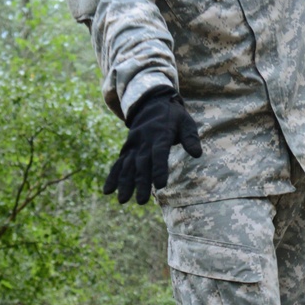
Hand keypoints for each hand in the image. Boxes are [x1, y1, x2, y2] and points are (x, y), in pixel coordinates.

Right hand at [103, 88, 201, 204]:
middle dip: (141, 183)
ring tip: (123, 200)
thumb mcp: (186, 122)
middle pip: (142, 164)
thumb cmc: (173, 116)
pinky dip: (113, 176)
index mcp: (160, 135)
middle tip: (141, 201)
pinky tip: (108, 191)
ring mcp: (133, 145)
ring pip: (128, 166)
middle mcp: (144, 141)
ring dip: (125, 183)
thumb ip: (190, 138)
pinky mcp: (127, 148)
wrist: (151, 103)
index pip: (159, 153)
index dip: (159, 169)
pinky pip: (119, 163)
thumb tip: (197, 154)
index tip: (160, 185)